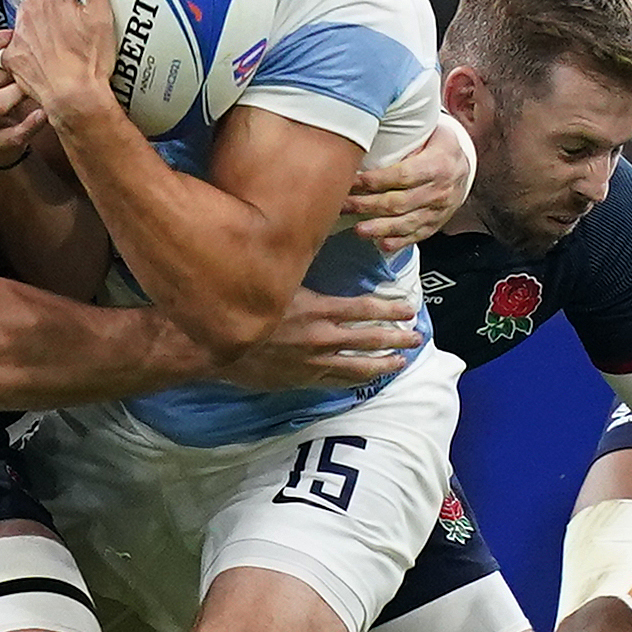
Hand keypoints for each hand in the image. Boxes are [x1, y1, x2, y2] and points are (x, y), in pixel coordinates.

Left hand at [0, 0, 117, 125]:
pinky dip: (32, 40)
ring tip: (64, 32)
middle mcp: (31, 11)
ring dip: (45, 15)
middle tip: (78, 7)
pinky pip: (21, 39)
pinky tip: (48, 50)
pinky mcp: (13, 55)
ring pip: (31, 13)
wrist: (71, 97)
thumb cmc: (89, 62)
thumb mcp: (103, 18)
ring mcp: (20, 33)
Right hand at [218, 288, 422, 392]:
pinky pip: (334, 381)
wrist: (215, 344)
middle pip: (369, 340)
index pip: (365, 309)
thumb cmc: (242, 304)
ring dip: (382, 364)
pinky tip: (365, 381)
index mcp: (317, 309)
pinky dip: (353, 380)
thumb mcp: (275, 279)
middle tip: (417, 338)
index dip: (390, 308)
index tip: (408, 308)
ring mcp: (312, 362)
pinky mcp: (300, 379)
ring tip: (400, 363)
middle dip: (397, 338)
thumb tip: (315, 250)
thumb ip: (299, 270)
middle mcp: (320, 338)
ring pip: (357, 367)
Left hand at [345, 115, 477, 252]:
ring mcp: (438, 211)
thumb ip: (407, 135)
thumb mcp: (432, 132)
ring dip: (379, 228)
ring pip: (406, 224)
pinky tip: (380, 244)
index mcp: (438, 165)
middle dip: (367, 205)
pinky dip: (398, 242)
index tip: (351, 180)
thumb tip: (372, 126)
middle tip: (343, 204)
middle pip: (399, 202)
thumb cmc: (439, 146)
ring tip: (358, 229)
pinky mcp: (435, 224)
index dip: (375, 180)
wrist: (464, 166)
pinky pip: (416, 236)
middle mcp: (439, 191)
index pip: (402, 175)